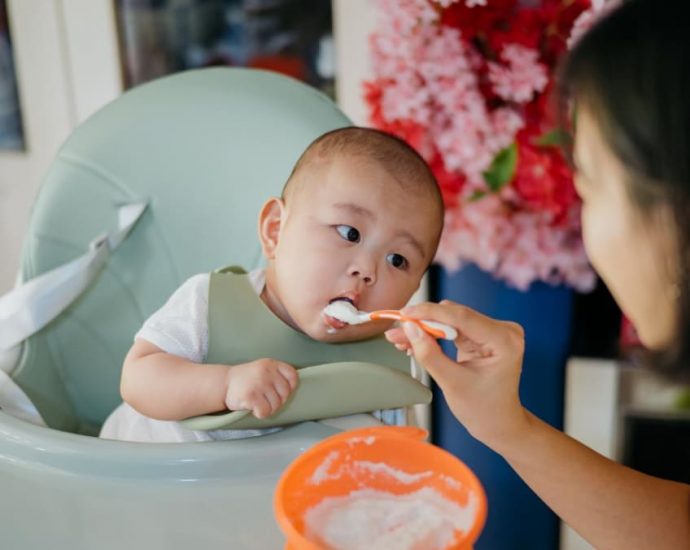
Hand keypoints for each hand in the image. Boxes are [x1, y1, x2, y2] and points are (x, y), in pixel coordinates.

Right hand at [224, 359, 297, 418]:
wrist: (223, 383)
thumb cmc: (247, 379)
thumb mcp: (263, 369)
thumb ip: (277, 375)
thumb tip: (292, 390)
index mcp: (271, 364)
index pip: (292, 376)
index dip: (290, 387)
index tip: (280, 391)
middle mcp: (266, 372)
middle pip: (285, 394)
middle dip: (277, 401)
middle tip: (265, 399)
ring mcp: (259, 383)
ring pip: (276, 405)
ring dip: (268, 408)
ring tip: (257, 402)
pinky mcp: (251, 396)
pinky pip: (265, 412)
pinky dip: (259, 413)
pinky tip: (252, 407)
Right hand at [385, 300, 528, 449]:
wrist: (498, 423)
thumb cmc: (484, 409)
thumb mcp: (452, 384)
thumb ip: (430, 355)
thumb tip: (410, 329)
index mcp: (504, 341)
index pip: (462, 317)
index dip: (429, 313)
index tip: (404, 314)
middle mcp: (503, 330)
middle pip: (454, 315)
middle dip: (423, 322)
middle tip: (397, 332)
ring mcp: (493, 331)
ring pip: (450, 320)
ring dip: (425, 328)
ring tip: (401, 339)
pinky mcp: (482, 334)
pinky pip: (452, 327)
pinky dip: (433, 334)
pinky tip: (415, 342)